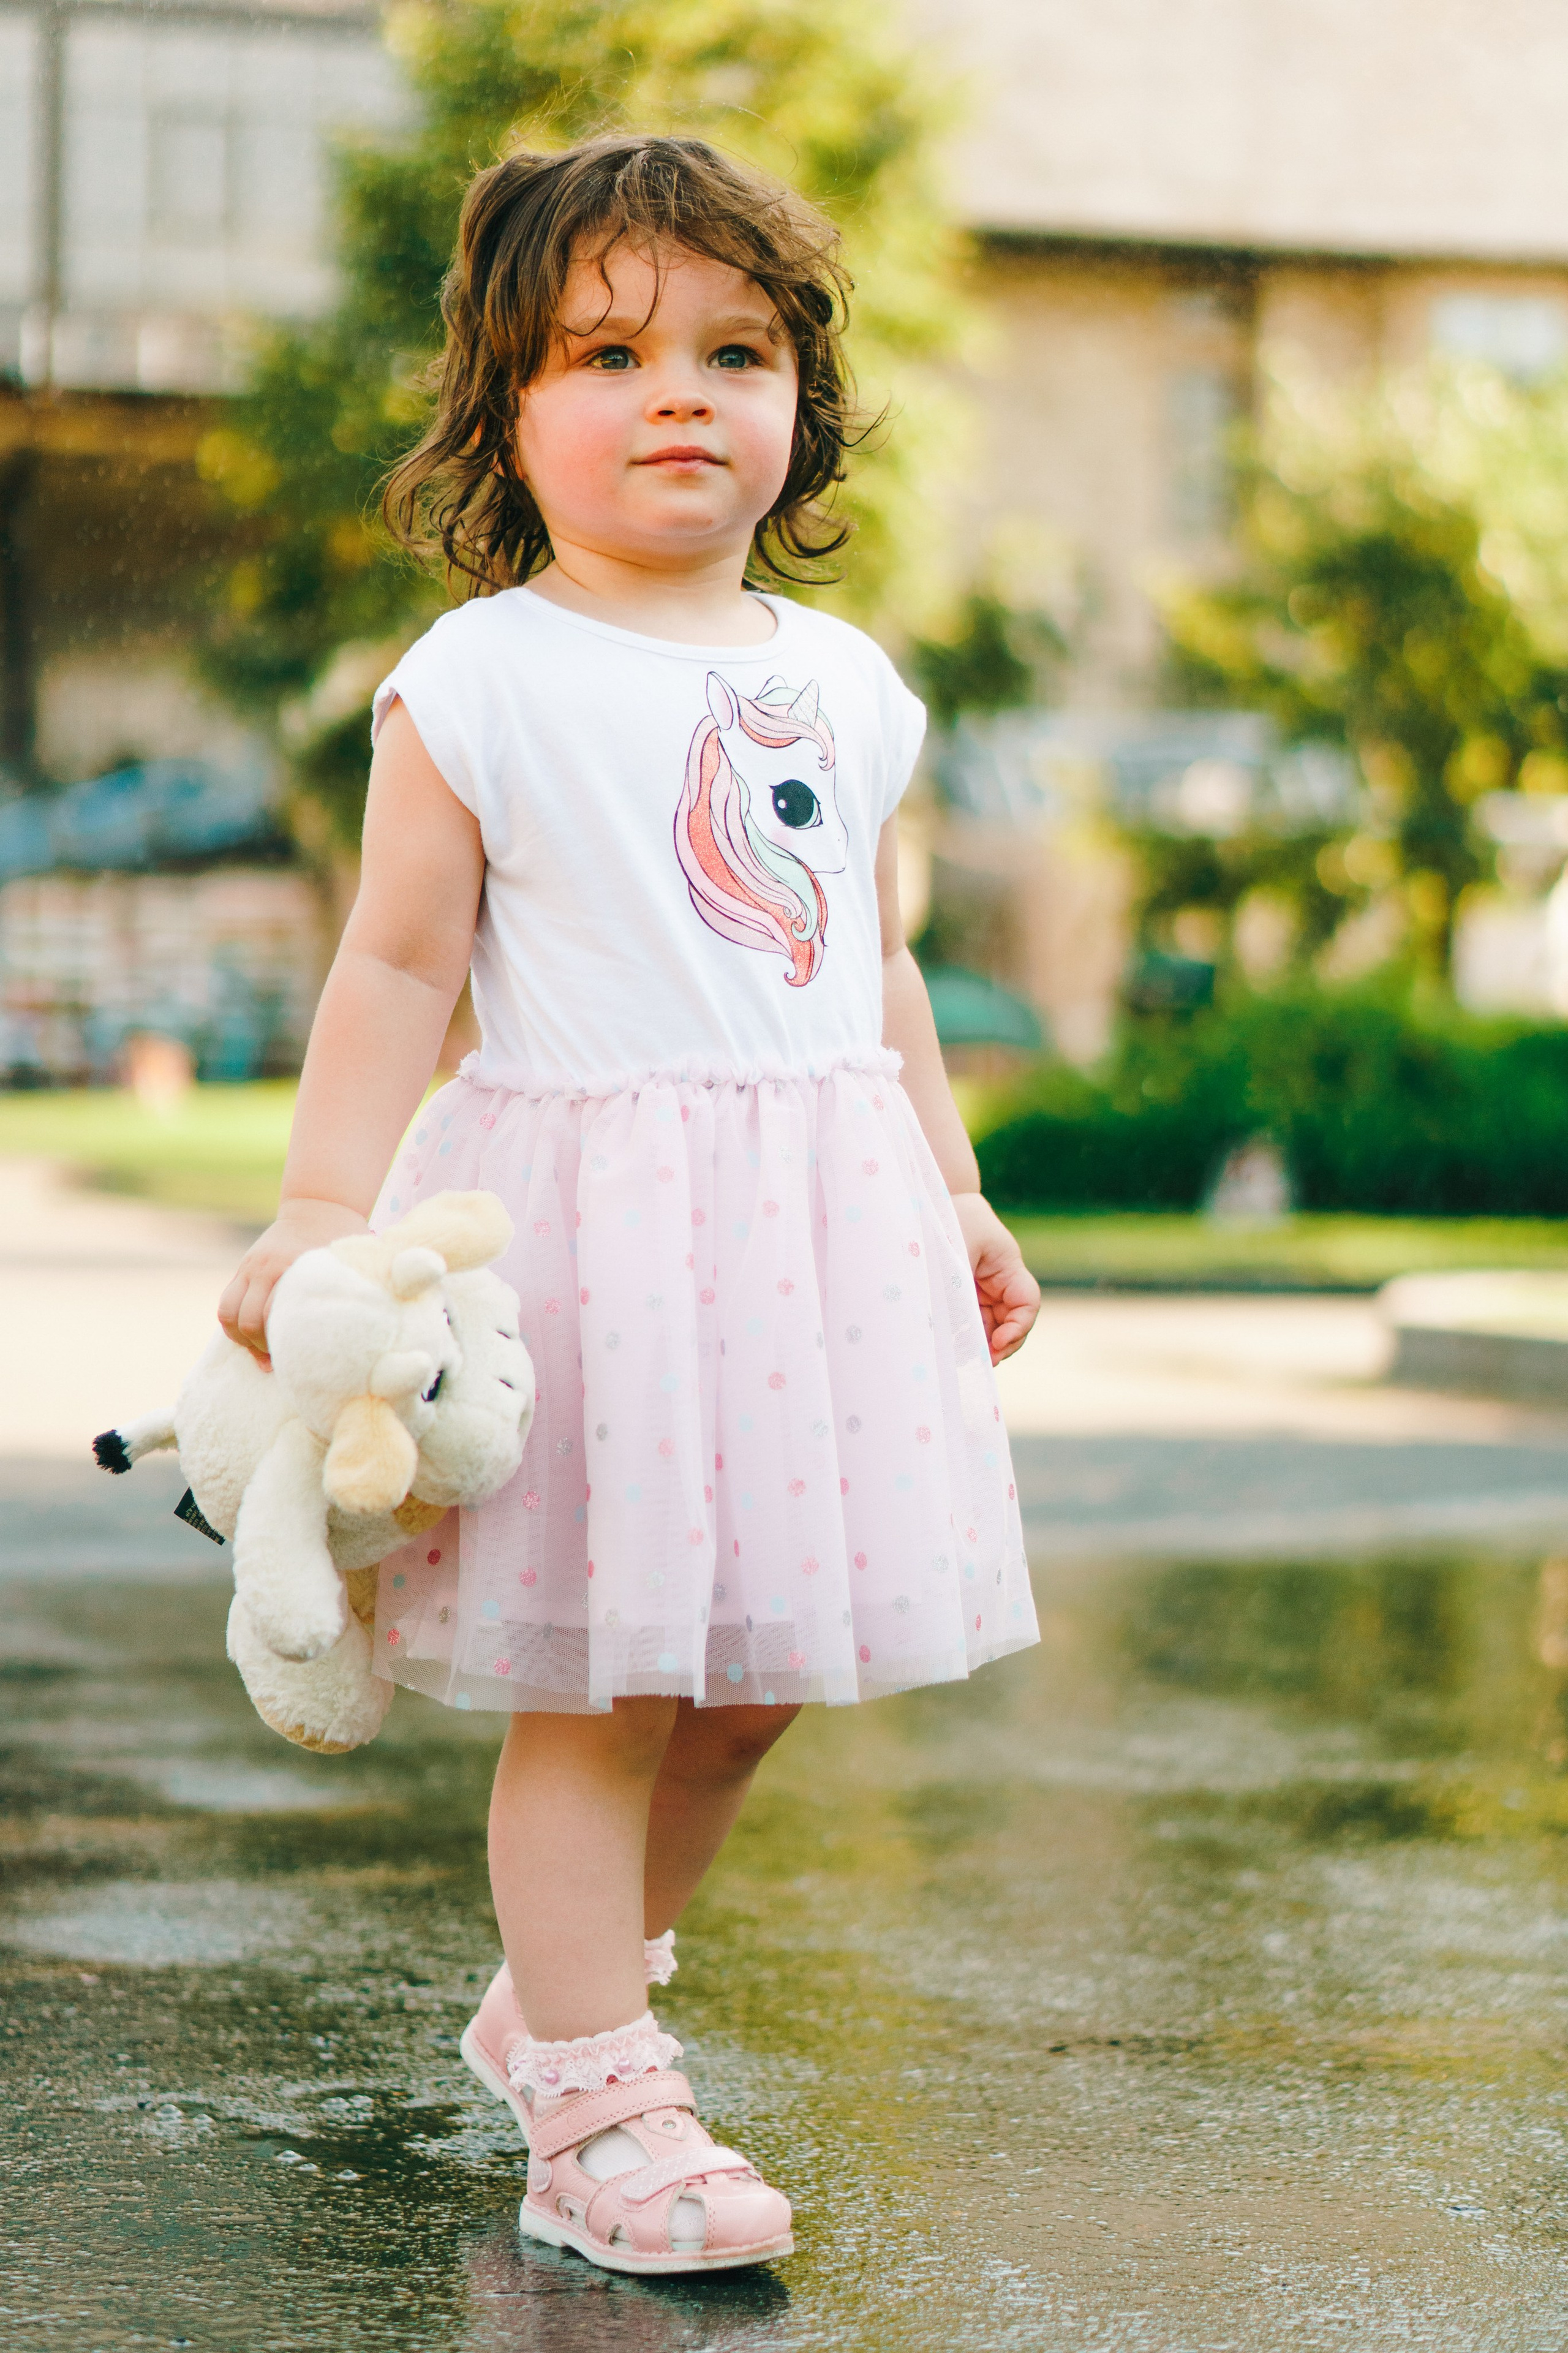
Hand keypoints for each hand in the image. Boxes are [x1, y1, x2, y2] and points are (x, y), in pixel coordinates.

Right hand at [218, 1197, 369, 1365]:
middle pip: (247, 1321)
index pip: (275, 1316)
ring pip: (227, 1313)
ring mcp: (250, 1267)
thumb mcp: (345, 1261)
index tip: (296, 1361)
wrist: (318, 1204)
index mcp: (293, 1267)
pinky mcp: (243, 1267)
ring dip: (239, 1338)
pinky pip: (226, 1303)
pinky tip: (250, 1337)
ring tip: (259, 1352)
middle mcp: (266, 1268)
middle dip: (258, 1346)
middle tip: (276, 1360)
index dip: (282, 1345)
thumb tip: (359, 1336)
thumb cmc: (341, 1238)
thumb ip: (346, 1290)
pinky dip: (234, 1323)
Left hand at [950, 1192, 1039, 1364]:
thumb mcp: (952, 1252)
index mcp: (1006, 1263)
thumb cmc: (944, 1217)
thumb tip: (953, 1335)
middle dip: (1000, 1343)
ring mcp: (981, 1286)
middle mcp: (999, 1278)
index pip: (1026, 1302)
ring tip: (963, 1358)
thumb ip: (956, 1291)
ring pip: (990, 1323)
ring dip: (980, 1343)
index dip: (1019, 1326)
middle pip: (1011, 1319)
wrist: (927, 1197)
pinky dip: (964, 1334)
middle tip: (983, 1362)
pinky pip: (970, 1318)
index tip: (998, 1341)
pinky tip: (951, 1347)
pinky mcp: (964, 1291)